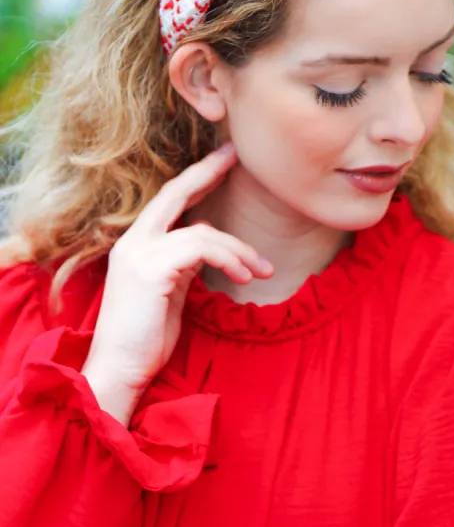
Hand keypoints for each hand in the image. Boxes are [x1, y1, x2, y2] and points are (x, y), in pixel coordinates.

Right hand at [82, 143, 272, 423]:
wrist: (119, 372)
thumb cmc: (145, 339)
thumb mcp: (169, 292)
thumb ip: (182, 264)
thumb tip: (207, 246)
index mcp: (136, 245)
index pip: (168, 200)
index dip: (195, 177)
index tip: (222, 159)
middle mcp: (133, 242)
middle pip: (174, 192)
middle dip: (208, 170)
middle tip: (236, 153)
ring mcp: (139, 254)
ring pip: (202, 231)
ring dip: (239, 249)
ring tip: (262, 269)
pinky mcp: (151, 270)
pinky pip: (201, 249)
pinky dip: (229, 259)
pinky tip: (245, 276)